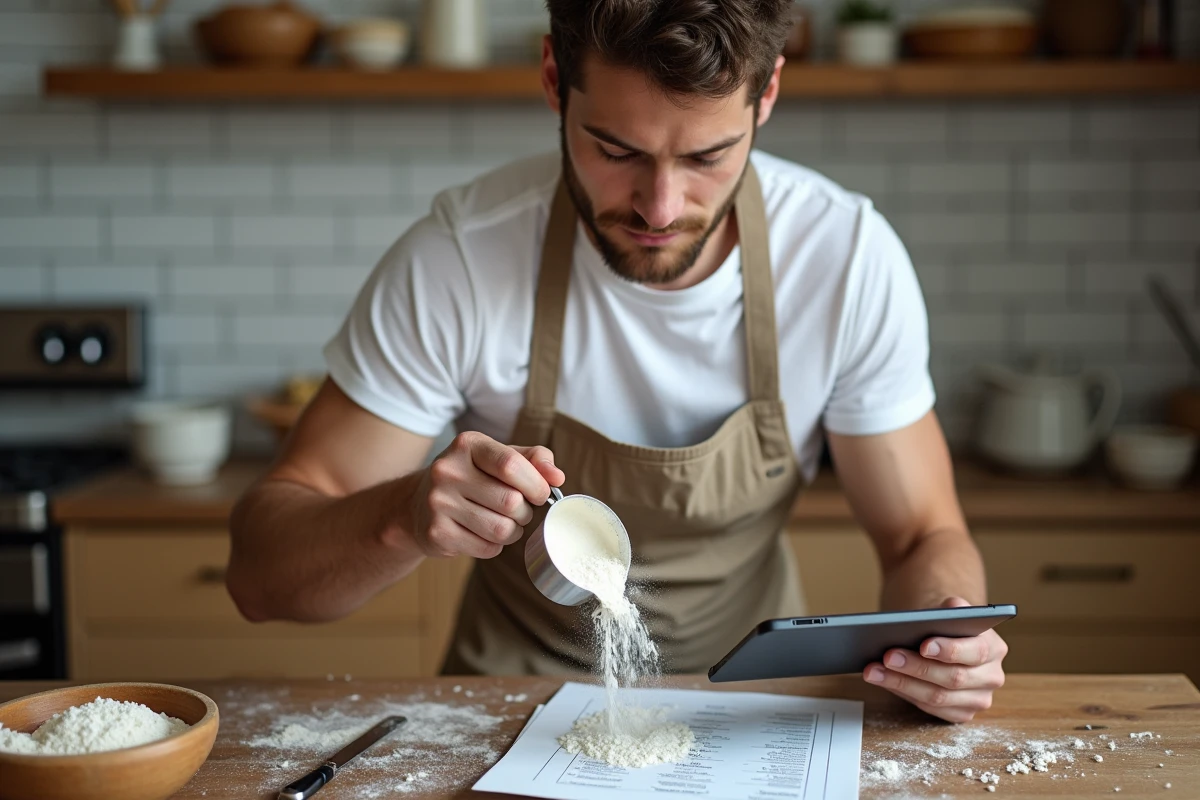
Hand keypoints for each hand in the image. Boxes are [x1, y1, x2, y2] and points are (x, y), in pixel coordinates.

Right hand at [410, 431, 564, 559]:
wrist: (418, 503)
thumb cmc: (472, 477)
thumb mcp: (499, 457)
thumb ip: (533, 460)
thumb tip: (557, 477)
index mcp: (467, 445)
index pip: (512, 465)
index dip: (536, 484)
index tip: (541, 493)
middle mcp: (448, 470)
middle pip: (511, 502)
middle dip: (525, 511)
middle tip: (519, 510)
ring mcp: (438, 503)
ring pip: (501, 529)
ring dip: (513, 531)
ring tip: (504, 522)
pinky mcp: (436, 533)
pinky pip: (487, 548)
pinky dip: (495, 545)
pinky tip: (483, 533)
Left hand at [862, 596, 1007, 722]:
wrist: (946, 642)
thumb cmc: (945, 626)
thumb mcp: (950, 611)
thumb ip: (953, 608)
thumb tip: (947, 610)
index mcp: (994, 648)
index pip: (976, 651)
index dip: (950, 650)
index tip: (924, 645)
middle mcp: (991, 677)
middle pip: (953, 678)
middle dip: (916, 667)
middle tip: (887, 656)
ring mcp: (978, 699)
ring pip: (937, 697)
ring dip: (901, 683)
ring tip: (873, 670)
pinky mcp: (961, 714)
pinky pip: (930, 708)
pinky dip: (903, 694)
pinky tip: (883, 681)